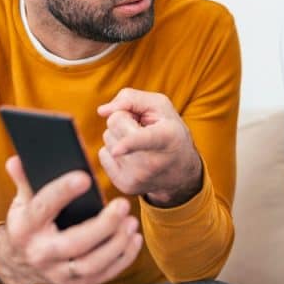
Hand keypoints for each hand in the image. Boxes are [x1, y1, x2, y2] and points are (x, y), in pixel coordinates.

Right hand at [0, 156, 143, 283]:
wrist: (19, 262)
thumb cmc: (28, 221)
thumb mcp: (22, 200)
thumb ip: (25, 179)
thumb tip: (16, 160)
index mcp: (25, 227)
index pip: (43, 208)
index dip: (63, 192)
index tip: (85, 177)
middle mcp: (40, 253)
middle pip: (73, 244)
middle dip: (102, 226)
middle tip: (122, 205)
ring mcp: (57, 273)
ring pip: (90, 265)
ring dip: (115, 245)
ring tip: (131, 222)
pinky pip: (102, 276)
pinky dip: (122, 259)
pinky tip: (133, 239)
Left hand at [97, 88, 202, 207]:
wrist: (181, 171)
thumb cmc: (170, 131)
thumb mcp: (161, 106)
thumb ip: (132, 98)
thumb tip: (102, 111)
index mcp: (166, 138)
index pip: (143, 139)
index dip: (129, 143)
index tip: (117, 150)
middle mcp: (151, 161)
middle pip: (114, 123)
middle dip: (124, 119)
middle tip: (142, 128)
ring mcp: (137, 176)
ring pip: (107, 138)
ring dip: (119, 136)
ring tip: (140, 144)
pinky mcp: (125, 185)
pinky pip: (103, 154)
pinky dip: (114, 151)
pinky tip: (132, 156)